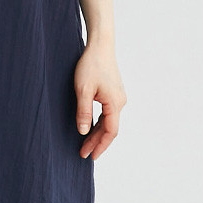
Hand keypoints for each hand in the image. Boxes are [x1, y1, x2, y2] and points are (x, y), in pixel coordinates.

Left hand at [74, 42, 126, 158]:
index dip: (100, 146)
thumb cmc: (91, 65)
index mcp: (114, 103)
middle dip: (96, 142)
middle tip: (83, 153)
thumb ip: (83, 112)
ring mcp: (118, 97)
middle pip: (109, 128)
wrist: (100, 46)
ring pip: (109, 121)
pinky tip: (90, 128)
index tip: (89, 156)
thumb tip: (83, 132)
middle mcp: (120, 102)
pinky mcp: (114, 93)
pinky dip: (99, 123)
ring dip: (97, 133)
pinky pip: (108, 113)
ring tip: (85, 144)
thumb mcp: (82, 90)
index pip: (110, 132)